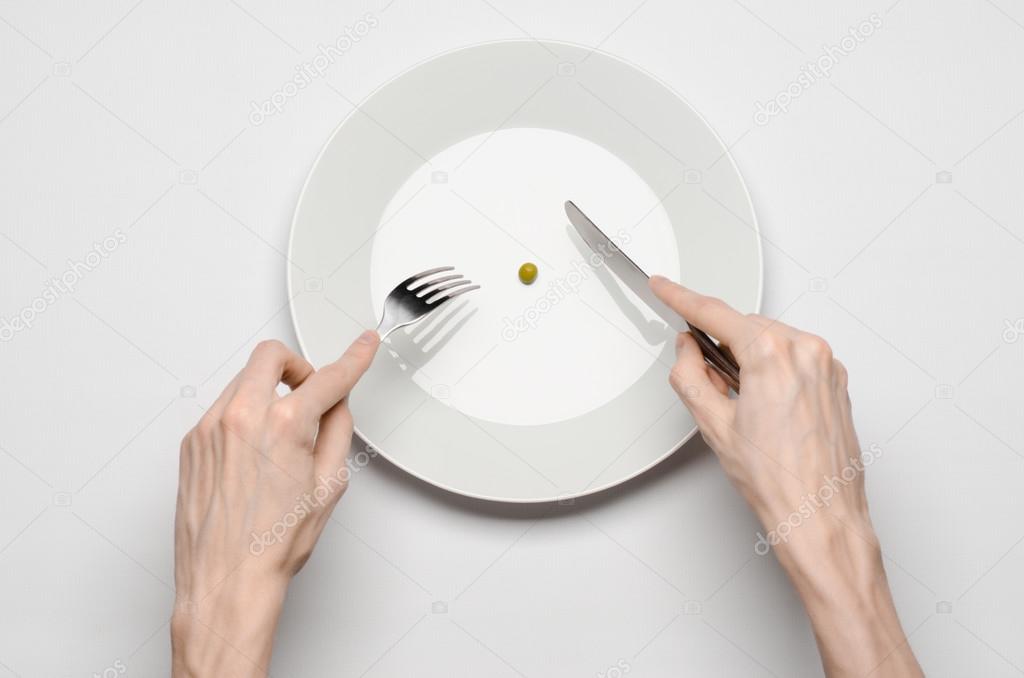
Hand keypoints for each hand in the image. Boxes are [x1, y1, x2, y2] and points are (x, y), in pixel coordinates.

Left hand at [171, 331, 379, 677]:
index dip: (353, 359)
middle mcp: (241, 417)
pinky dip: (244, 416)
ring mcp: (210, 427)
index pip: (329, 377)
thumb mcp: (328, 485)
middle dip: (297, 366)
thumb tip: (335, 405)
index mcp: (285, 425)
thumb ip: (337, 432)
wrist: (226, 579)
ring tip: (280, 435)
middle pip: (272, 355)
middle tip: (310, 389)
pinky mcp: (192, 442)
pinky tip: (255, 452)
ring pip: (244, 380)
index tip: (362, 346)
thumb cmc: (272, 545)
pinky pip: (223, 408)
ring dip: (268, 392)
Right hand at [650, 276, 921, 677]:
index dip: (681, 298)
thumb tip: (687, 351)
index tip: (664, 286)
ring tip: (742, 405)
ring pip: (772, 340)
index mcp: (773, 354)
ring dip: (749, 358)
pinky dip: (774, 368)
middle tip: (705, 378)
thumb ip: (690, 375)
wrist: (820, 515)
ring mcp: (827, 364)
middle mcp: (806, 350)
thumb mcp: (713, 424)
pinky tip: (765, 405)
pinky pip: (796, 356)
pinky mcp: (837, 380)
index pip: (715, 313)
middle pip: (746, 326)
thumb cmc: (777, 481)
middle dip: (720, 344)